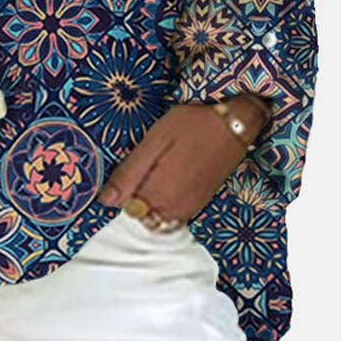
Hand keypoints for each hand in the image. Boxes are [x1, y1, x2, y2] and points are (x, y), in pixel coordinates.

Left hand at [97, 96, 268, 223]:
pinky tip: (168, 176)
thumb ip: (130, 173)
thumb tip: (105, 201)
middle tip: (142, 164)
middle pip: (140, 214)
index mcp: (159, 195)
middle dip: (134, 196)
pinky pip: (172, 213)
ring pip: (156, 215)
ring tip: (156, 168)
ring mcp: (189, 209)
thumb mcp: (154, 141)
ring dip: (150, 198)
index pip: (124, 208)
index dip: (120, 190)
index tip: (124, 171)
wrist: (235, 124)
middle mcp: (174, 210)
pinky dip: (164, 201)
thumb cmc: (192, 125)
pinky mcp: (200, 204)